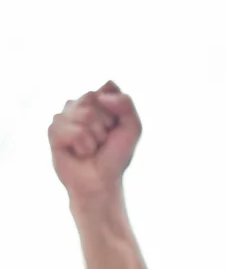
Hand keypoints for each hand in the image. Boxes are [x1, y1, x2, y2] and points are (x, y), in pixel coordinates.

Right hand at [49, 81, 141, 203]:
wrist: (101, 182)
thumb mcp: (132, 128)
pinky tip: (80, 153)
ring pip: (85, 114)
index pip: (108, 87)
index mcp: (95, 100)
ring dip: (95, 137)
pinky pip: (76, 131)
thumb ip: (126, 104)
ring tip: (91, 148)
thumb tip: (100, 96)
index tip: (115, 127)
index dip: (117, 109)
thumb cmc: (114, 156)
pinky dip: (84, 146)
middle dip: (105, 123)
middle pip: (93, 97)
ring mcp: (63, 117)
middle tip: (102, 140)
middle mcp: (77, 105)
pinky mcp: (53, 132)